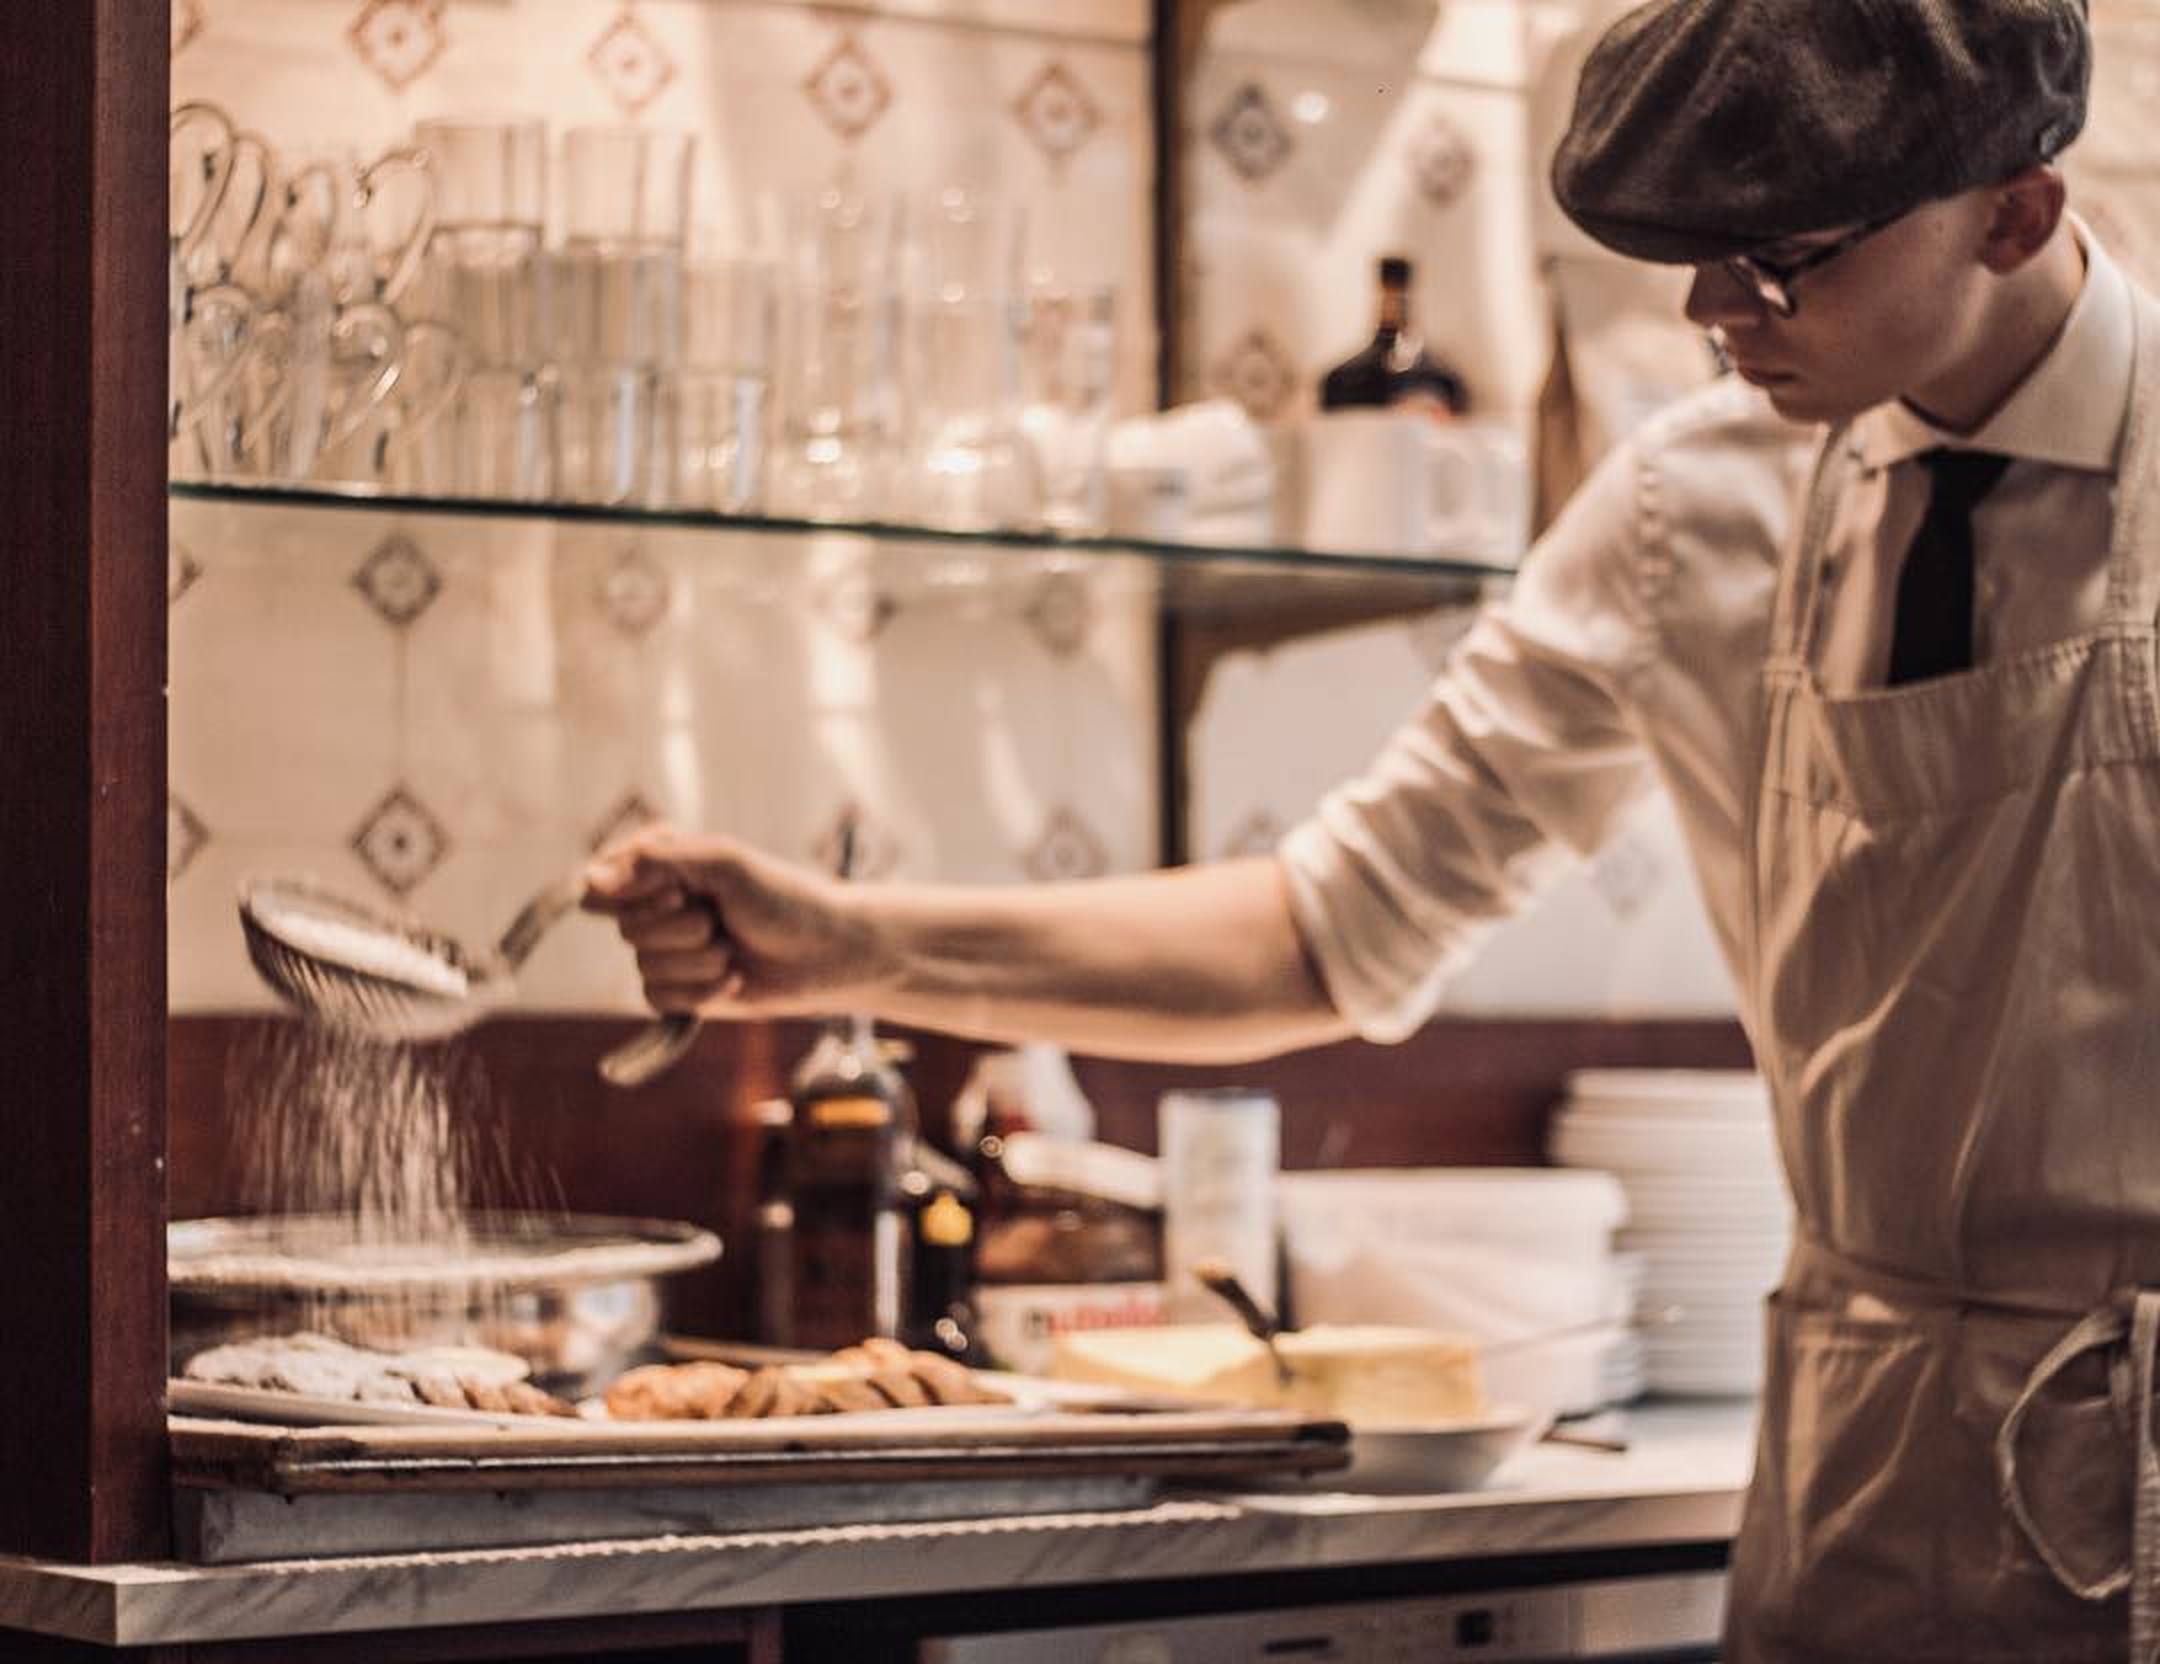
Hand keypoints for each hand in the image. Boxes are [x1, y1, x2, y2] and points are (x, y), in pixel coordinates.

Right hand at [581, 828, 888, 1017]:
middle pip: (626, 928)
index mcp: (664, 866)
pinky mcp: (682, 991)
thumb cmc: (783, 898)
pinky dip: (701, 990)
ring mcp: (670, 950)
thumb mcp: (722, 863)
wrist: (829, 953)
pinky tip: (735, 978)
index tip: (679, 888)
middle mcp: (660, 907)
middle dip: (682, 927)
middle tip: (722, 917)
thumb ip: (654, 862)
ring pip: (644, 966)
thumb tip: (587, 879)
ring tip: (734, 948)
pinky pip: (658, 998)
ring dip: (699, 960)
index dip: (633, 891)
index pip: (604, 878)